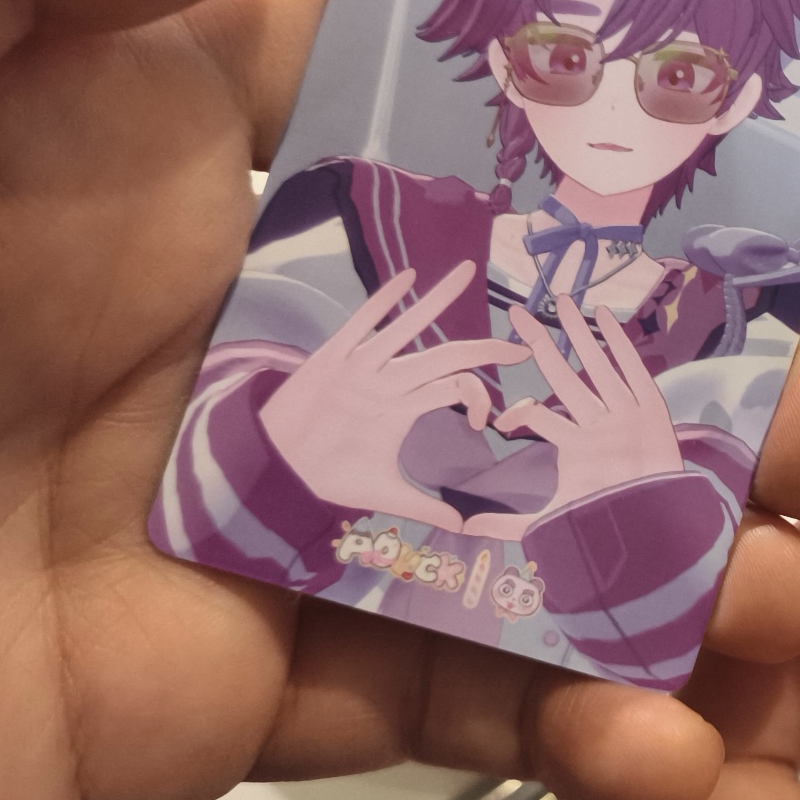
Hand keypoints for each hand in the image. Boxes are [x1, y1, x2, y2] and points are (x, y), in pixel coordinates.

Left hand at [0, 0, 799, 799]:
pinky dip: (555, 726)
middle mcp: (199, 305)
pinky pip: (416, 699)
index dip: (605, 117)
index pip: (419, 85)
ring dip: (665, 565)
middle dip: (700, 379)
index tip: (769, 169)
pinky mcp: (197, 693)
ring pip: (499, 518)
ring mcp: (214, 508)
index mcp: (119, 120)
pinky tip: (654, 748)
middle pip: (512, 318)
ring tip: (790, 608)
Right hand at [258, 261, 529, 530]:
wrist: (278, 468)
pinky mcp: (333, 358)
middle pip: (444, 355)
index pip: (454, 388)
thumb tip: (463, 529)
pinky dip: (383, 301)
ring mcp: (363, 366)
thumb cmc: (328, 475)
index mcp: (404, 406)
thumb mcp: (384, 493)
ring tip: (467, 270)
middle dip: (482, 348)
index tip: (491, 422)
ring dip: (438, 299)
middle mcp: (389, 381)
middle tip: (521, 343)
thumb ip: (424, 506)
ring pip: (409, 328)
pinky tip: (407, 277)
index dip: (479, 398)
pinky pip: (362, 323)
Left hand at [461, 295, 684, 536]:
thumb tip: (463, 528)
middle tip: (517, 314)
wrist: (652, 524)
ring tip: (562, 302)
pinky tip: (603, 317)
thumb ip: (508, 525)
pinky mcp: (650, 410)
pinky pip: (632, 370)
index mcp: (575, 445)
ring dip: (578, 334)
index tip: (499, 422)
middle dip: (541, 344)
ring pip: (596, 365)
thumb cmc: (607, 520)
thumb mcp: (551, 520)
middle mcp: (597, 423)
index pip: (540, 417)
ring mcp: (623, 413)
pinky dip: (619, 344)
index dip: (520, 414)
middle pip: (564, 376)